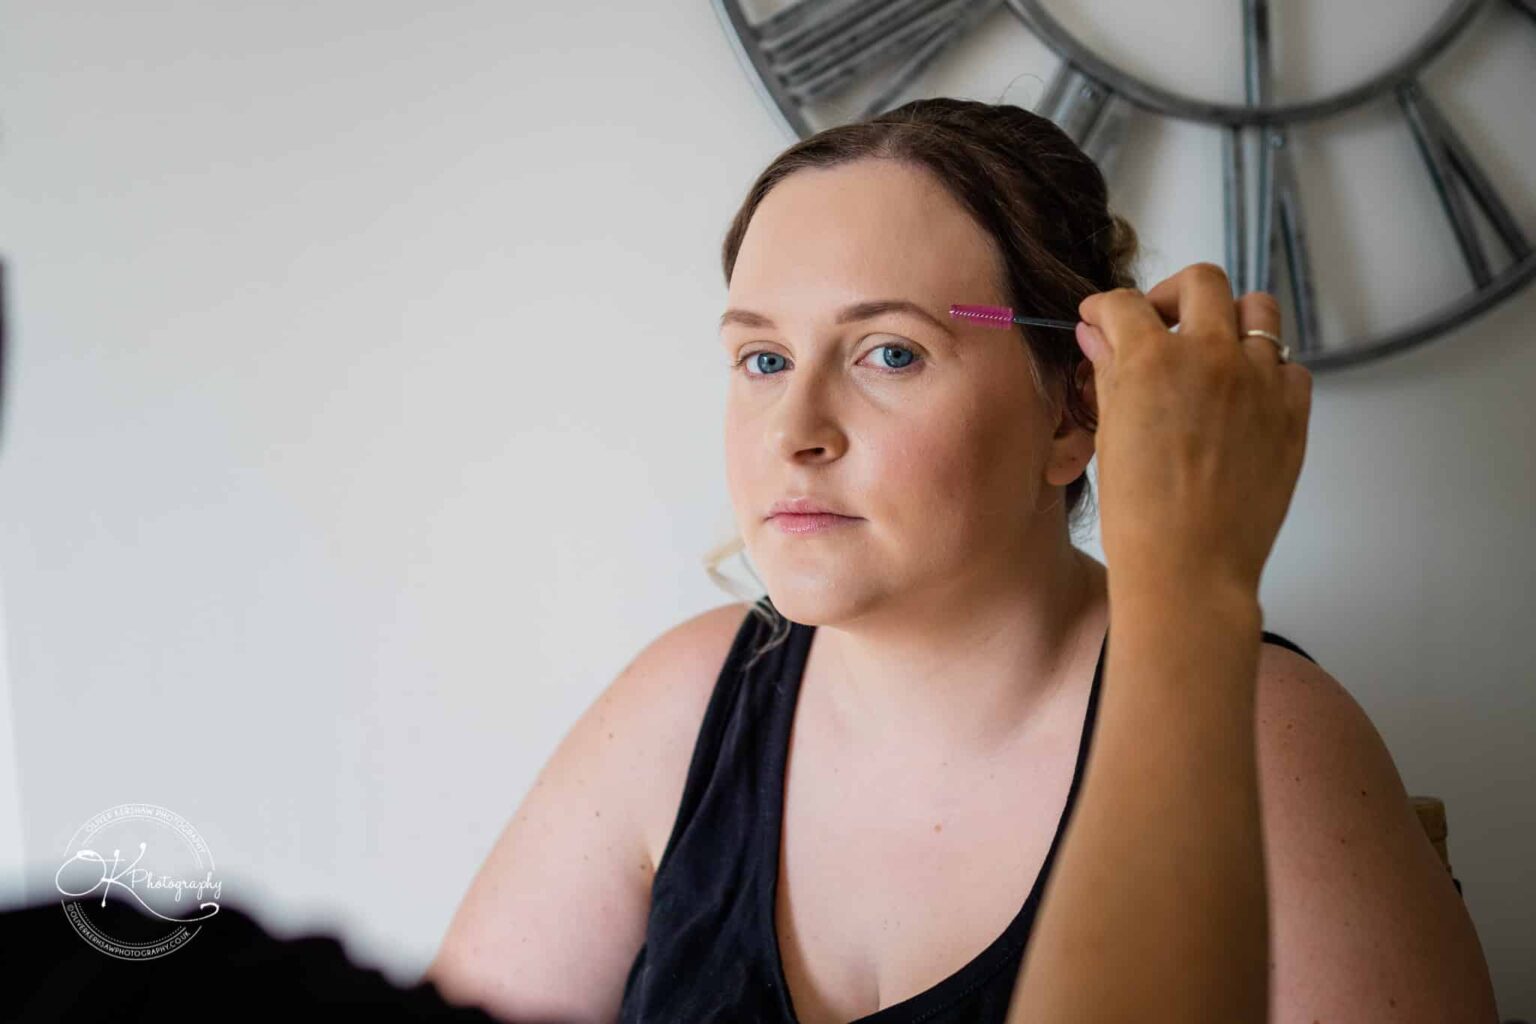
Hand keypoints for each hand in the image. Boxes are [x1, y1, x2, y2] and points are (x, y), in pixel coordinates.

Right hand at [1074, 262, 1312, 598]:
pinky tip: (1242, 398)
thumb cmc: (1139, 514)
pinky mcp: (1293, 411)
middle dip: (1172, 294)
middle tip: (1159, 322)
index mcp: (1153, 360)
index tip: (1102, 319)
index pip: (1125, 304)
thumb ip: (1108, 374)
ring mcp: (1260, 381)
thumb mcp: (1110, 435)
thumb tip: (1098, 337)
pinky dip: (1266, 371)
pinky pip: (1289, 366)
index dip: (1105, 308)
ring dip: (1230, 320)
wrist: (1189, 567)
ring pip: (1258, 310)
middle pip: (1202, 282)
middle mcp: (1211, 357)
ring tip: (1211, 352)